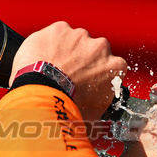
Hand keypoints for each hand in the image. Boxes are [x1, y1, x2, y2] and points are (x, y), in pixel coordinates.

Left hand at [11, 22, 127, 118]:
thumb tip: (98, 127)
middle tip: (66, 77)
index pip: (111, 68)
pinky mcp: (59, 28)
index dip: (97, 76)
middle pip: (92, 51)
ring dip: (65, 51)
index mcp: (115, 67)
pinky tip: (42, 57)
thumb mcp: (94, 116)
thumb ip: (101, 112)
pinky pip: (55, 34)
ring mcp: (79, 35)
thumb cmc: (68, 108)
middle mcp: (101, 47)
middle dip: (81, 61)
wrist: (42, 97)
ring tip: (51, 68)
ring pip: (73, 41)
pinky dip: (48, 43)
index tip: (87, 82)